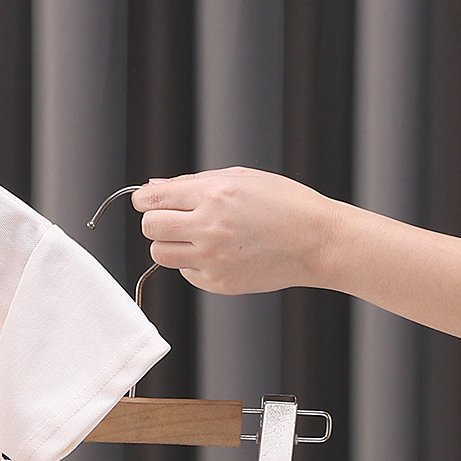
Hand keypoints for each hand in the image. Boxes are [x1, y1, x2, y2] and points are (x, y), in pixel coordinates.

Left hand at [131, 167, 344, 294]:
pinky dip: (192, 263)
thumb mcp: (241, 178)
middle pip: (150, 228)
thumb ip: (192, 182)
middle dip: (156, 221)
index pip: (153, 199)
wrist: (315, 241)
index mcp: (215, 194)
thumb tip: (154, 186)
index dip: (145, 199)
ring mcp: (212, 258)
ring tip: (193, 236)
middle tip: (174, 219)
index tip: (148, 201)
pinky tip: (216, 253)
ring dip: (168, 244)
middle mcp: (210, 227)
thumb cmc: (285, 205)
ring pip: (160, 254)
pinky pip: (185, 272)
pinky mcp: (217, 282)